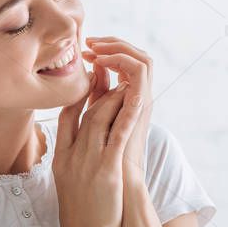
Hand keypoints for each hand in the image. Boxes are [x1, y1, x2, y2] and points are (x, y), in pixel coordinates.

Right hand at [53, 71, 141, 226]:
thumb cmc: (79, 215)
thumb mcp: (67, 183)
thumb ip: (71, 162)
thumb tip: (78, 148)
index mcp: (60, 158)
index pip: (64, 118)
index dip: (77, 97)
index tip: (88, 83)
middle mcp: (71, 156)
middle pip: (84, 113)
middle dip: (98, 91)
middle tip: (111, 76)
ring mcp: (87, 162)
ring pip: (99, 118)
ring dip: (113, 97)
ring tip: (126, 84)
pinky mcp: (106, 170)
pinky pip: (117, 135)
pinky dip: (127, 114)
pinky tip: (136, 99)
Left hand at [80, 37, 152, 184]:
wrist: (117, 184)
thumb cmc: (102, 161)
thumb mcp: (94, 123)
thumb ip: (92, 101)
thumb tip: (85, 80)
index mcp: (128, 101)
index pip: (124, 65)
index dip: (106, 52)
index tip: (84, 50)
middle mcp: (139, 98)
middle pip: (136, 57)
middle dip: (112, 45)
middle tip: (89, 42)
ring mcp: (143, 101)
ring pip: (142, 60)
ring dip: (119, 49)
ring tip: (95, 47)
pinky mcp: (143, 106)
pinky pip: (141, 75)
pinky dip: (124, 62)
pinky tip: (103, 60)